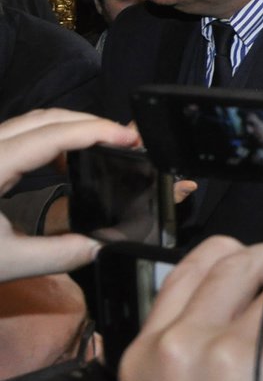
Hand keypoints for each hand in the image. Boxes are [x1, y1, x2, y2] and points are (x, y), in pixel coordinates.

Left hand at [0, 109, 138, 280]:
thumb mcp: (2, 263)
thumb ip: (57, 254)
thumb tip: (100, 247)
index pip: (53, 135)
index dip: (96, 131)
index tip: (131, 139)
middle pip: (45, 118)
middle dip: (90, 122)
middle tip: (127, 140)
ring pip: (31, 123)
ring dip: (71, 129)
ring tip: (104, 147)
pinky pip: (19, 136)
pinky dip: (51, 140)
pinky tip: (66, 161)